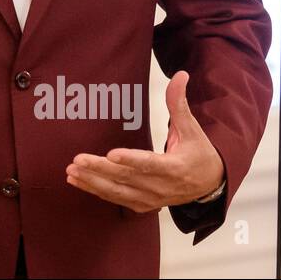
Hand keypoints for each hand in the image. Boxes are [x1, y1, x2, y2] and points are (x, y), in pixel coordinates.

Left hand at [64, 70, 224, 211]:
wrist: (209, 185)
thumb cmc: (198, 153)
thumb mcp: (192, 129)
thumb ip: (179, 103)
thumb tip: (180, 75)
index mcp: (176, 168)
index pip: (150, 164)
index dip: (131, 160)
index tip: (111, 154)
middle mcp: (162, 187)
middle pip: (127, 178)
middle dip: (100, 169)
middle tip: (78, 159)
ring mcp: (152, 198)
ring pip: (118, 192)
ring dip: (93, 182)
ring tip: (72, 171)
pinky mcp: (142, 204)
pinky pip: (116, 198)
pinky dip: (95, 191)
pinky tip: (77, 181)